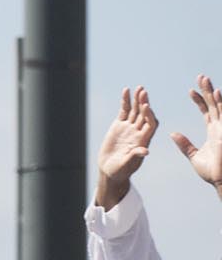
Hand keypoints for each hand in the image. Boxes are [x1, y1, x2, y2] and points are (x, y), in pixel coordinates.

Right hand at [97, 86, 159, 208]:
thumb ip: (135, 156)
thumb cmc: (119, 171)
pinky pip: (124, 111)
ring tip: (138, 88)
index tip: (146, 106)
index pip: (150, 124)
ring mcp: (129, 127)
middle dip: (144, 103)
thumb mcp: (127, 165)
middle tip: (143, 92)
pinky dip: (125, 101)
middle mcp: (138, 131)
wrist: (109, 170)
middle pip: (144, 114)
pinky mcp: (119, 125)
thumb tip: (146, 151)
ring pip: (136, 110)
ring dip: (137, 99)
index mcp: (143, 140)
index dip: (149, 115)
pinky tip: (125, 91)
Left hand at [174, 74, 221, 189]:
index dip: (199, 100)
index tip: (190, 90)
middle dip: (206, 90)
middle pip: (213, 104)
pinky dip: (220, 104)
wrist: (221, 180)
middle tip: (200, 77)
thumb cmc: (212, 171)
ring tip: (204, 79)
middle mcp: (220, 126)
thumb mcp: (194, 156)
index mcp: (213, 130)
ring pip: (219, 105)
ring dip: (212, 92)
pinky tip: (216, 93)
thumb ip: (185, 144)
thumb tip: (172, 133)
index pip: (206, 110)